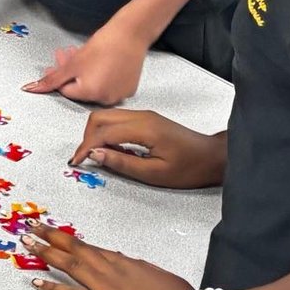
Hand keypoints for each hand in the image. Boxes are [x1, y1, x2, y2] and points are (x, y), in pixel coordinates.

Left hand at [23, 22, 148, 104]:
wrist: (131, 33)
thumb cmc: (105, 45)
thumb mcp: (72, 63)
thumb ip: (52, 79)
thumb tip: (32, 89)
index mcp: (91, 94)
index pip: (66, 90)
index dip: (58, 76)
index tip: (56, 64)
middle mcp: (107, 99)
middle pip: (80, 89)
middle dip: (70, 73)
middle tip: (67, 56)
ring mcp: (120, 94)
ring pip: (94, 86)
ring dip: (84, 73)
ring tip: (83, 56)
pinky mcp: (129, 88)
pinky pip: (109, 84)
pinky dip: (100, 75)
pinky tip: (99, 62)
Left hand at [23, 227, 185, 289]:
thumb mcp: (157, 275)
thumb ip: (137, 269)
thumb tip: (124, 263)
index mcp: (124, 262)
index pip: (91, 248)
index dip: (70, 240)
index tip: (55, 233)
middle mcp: (111, 270)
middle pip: (75, 250)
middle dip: (51, 237)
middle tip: (30, 227)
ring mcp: (105, 288)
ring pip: (69, 265)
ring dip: (46, 253)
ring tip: (27, 244)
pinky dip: (53, 288)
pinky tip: (36, 282)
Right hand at [71, 110, 226, 188]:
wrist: (213, 157)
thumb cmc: (189, 168)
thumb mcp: (154, 174)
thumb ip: (122, 163)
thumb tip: (95, 154)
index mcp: (144, 129)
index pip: (103, 132)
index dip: (85, 147)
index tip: (76, 162)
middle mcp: (141, 116)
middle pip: (99, 117)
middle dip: (86, 138)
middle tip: (85, 159)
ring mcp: (144, 115)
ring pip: (106, 116)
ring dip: (95, 134)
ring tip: (97, 155)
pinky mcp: (146, 119)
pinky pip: (117, 119)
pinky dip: (106, 132)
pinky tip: (111, 149)